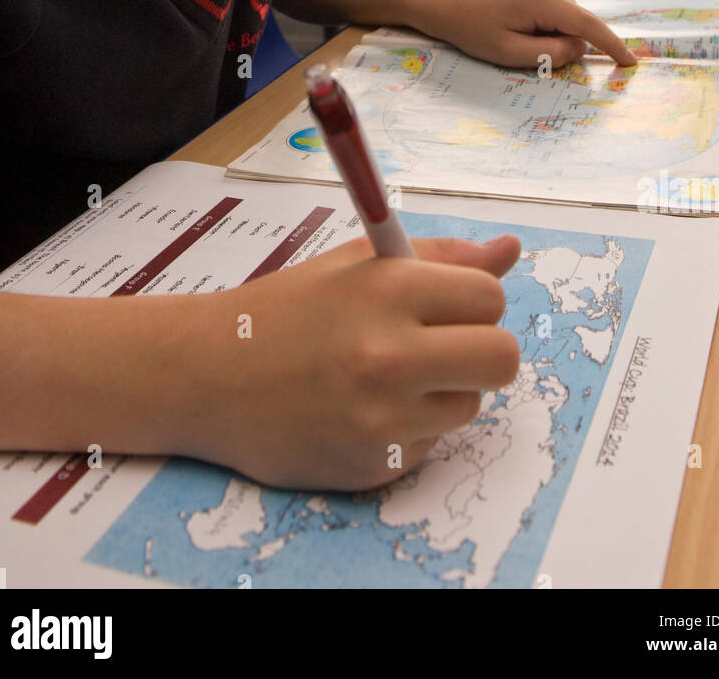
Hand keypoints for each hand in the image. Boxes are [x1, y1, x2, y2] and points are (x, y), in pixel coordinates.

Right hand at [174, 232, 521, 491]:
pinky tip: (361, 409)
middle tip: (446, 345)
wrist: (207, 378)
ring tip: (386, 376)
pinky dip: (409, 429)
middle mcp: (390, 356)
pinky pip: (430, 444)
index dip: (474, 300)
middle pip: (502, 359)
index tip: (448, 304)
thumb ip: (440, 258)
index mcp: (389, 291)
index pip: (489, 298)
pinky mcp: (375, 467)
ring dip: (443, 391)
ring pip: (469, 405)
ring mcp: (382, 419)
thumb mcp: (358, 266)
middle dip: (484, 350)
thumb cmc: (287, 310)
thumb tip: (511, 251)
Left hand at [412, 0, 636, 68]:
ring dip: (556, 33)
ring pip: (572, 18)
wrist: (453, 3)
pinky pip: (564, 10)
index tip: (631, 61)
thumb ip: (549, 54)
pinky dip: (553, 23)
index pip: (586, 24)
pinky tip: (525, 22)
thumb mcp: (508, 52)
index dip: (611, 44)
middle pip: (578, 23)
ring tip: (520, 31)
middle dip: (564, 42)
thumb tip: (581, 48)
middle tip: (525, 46)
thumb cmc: (475, 30)